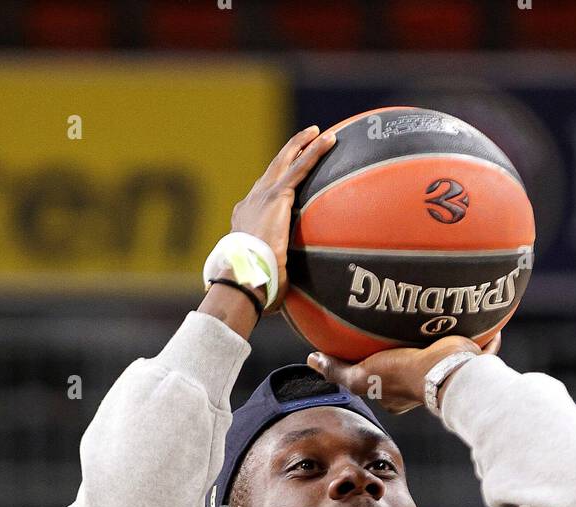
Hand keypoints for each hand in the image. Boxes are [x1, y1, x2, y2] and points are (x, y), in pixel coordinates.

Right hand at [230, 125, 335, 313]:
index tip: (286, 182)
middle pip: (273, 170)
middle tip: (304, 140)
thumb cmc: (251, 286)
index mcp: (245, 220)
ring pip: (287, 162)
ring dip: (304, 146)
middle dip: (288, 153)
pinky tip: (330, 140)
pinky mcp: (277, 196)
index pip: (262, 197)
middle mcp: (251, 202)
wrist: (245, 276)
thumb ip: (272, 278)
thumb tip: (276, 303)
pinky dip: (315, 152)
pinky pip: (301, 168)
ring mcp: (263, 196)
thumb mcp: (262, 278)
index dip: (274, 185)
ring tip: (321, 134)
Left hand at [307, 332, 501, 414]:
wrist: (445, 371)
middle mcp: (423, 383)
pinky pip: (479, 346)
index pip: (383, 377)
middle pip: (414, 364)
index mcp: (399, 391)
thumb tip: (312, 360)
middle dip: (410, 350)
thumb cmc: (403, 376)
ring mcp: (447, 371)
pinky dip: (484, 337)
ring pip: (444, 354)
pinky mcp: (469, 358)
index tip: (373, 347)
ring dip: (443, 339)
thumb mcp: (362, 375)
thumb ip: (338, 370)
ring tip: (438, 314)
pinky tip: (482, 316)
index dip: (377, 365)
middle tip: (404, 326)